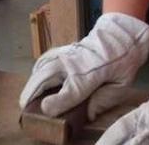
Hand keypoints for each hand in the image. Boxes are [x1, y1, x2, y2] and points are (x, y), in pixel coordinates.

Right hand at [19, 13, 148, 119]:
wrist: (121, 33)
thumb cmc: (123, 60)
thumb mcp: (122, 83)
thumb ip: (105, 99)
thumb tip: (88, 114)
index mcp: (92, 72)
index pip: (72, 89)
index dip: (58, 101)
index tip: (46, 110)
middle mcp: (75, 62)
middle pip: (48, 75)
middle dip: (34, 91)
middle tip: (25, 107)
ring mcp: (68, 53)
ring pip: (43, 66)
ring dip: (32, 81)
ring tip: (26, 96)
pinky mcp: (64, 50)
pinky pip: (46, 58)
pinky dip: (37, 68)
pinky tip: (35, 77)